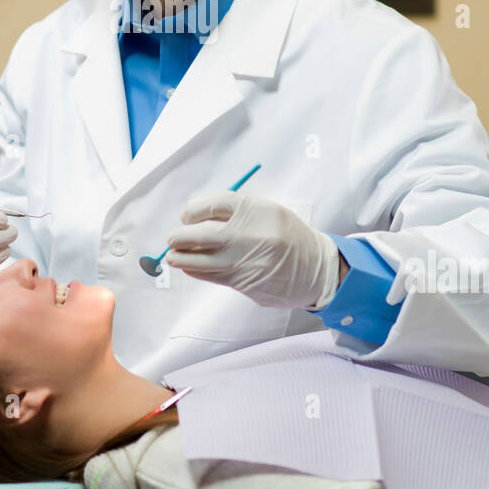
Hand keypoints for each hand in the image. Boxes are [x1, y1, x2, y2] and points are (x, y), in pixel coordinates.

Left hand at [166, 193, 337, 309]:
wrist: (315, 269)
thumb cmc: (288, 236)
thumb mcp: (267, 211)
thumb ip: (236, 210)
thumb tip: (196, 216)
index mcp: (256, 211)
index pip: (213, 205)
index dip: (192, 211)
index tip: (186, 216)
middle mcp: (249, 235)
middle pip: (200, 234)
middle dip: (180, 237)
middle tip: (172, 238)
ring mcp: (246, 262)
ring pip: (201, 261)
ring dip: (181, 258)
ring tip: (173, 256)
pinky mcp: (245, 283)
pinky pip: (212, 277)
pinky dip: (197, 272)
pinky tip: (190, 268)